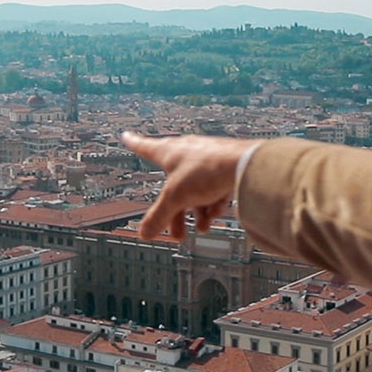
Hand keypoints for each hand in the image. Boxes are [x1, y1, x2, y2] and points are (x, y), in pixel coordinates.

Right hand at [121, 131, 259, 239]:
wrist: (245, 164)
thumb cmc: (205, 171)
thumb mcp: (175, 198)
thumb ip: (159, 216)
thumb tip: (143, 234)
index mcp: (170, 152)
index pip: (145, 147)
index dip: (134, 143)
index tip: (126, 135)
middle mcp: (188, 152)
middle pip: (174, 185)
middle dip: (176, 213)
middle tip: (177, 236)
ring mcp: (208, 158)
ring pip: (198, 189)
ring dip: (198, 212)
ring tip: (203, 230)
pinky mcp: (227, 167)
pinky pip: (216, 188)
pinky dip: (214, 203)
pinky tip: (216, 216)